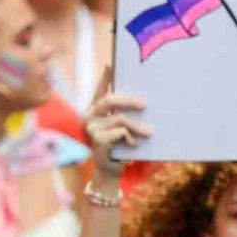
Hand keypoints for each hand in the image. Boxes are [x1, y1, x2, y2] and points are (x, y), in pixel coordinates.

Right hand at [85, 66, 150, 185]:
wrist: (109, 172)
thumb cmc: (117, 148)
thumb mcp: (120, 129)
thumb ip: (122, 115)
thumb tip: (141, 100)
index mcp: (93, 111)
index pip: (99, 90)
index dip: (105, 77)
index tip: (111, 64)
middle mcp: (88, 117)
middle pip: (109, 100)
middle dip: (129, 100)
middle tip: (144, 104)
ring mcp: (91, 128)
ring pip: (120, 119)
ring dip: (137, 126)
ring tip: (148, 132)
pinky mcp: (97, 140)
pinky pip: (121, 132)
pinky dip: (131, 139)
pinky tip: (133, 146)